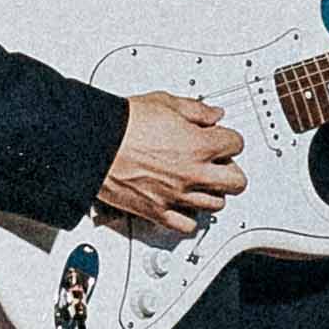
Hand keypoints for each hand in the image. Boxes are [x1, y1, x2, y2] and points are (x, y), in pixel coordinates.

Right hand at [95, 94, 249, 241]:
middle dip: (231, 171)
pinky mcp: (156, 211)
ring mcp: (176, 195)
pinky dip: (188, 217)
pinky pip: (186, 225)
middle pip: (236, 182)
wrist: (92, 144)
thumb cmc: (123, 124)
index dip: (228, 139)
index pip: (236, 144)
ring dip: (212, 193)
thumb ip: (195, 110)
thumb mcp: (164, 103)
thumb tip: (213, 114)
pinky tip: (183, 205)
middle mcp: (193, 173)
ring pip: (216, 205)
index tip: (220, 139)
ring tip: (202, 183)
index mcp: (199, 145)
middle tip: (220, 165)